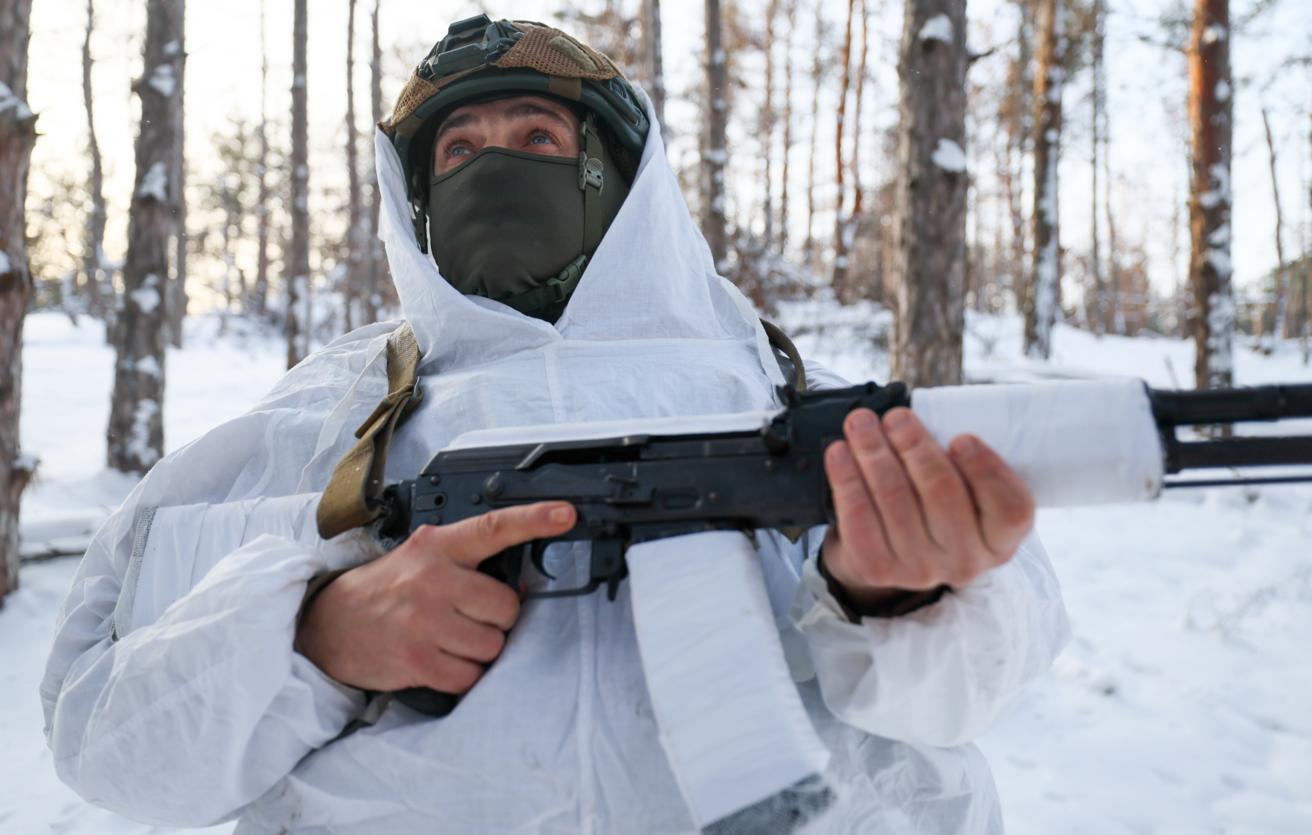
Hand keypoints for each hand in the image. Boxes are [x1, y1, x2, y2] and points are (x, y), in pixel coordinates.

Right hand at [295, 501, 576, 693]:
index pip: (493, 527)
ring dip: (479, 650)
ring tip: (448, 639)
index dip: (534, 519)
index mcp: (437, 546)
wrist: (327, 625)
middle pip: (507, 607)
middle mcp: (432, 578)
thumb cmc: (384, 591)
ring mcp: (424, 620)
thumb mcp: (420, 559)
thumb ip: (464, 561)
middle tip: (467, 618)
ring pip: (492, 645)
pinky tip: (440, 660)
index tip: (565, 514)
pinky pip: (470, 676)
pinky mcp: (417, 659)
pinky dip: (463, 675)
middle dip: (496, 620)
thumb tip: (520, 582)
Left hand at [821, 407, 1034, 610]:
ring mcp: (920, 569)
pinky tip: (839, 452)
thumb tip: (929, 417)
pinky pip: (858, 517)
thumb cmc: (936, 505)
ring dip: (873, 452)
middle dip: (915, 445)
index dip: (986, 471)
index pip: (1009, 509)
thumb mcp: (968, 491)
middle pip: (942, 493)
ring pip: (894, 498)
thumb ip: (964, 463)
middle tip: (896, 416)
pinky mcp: (877, 568)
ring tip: (861, 422)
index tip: (961, 437)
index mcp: (1001, 539)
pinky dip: (846, 478)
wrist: (890, 552)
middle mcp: (966, 560)